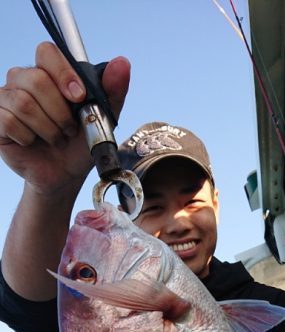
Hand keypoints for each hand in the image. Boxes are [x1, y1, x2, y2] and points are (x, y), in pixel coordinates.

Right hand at [0, 42, 129, 194]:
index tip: (79, 97)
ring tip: (55, 139)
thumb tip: (122, 63)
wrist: (64, 176)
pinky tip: (33, 142)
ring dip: (47, 128)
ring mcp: (6, 97)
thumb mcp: (102, 120)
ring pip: (23, 102)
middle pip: (36, 79)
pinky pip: (8, 121)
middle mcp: (23, 79)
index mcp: (48, 73)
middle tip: (69, 130)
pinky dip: (28, 137)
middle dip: (59, 112)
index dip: (63, 73)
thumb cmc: (79, 146)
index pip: (47, 52)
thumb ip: (112, 91)